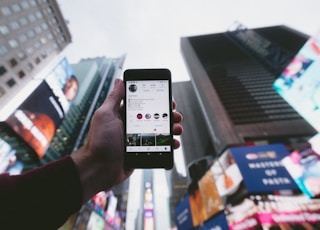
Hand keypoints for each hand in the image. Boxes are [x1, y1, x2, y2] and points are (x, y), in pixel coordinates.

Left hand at [72, 78, 182, 201]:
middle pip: (156, 117)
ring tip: (177, 129)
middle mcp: (133, 126)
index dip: (158, 101)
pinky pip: (160, 146)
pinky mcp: (144, 151)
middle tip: (176, 115)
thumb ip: (114, 98)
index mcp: (124, 115)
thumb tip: (120, 81)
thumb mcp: (105, 115)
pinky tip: (174, 143)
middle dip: (169, 115)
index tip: (168, 100)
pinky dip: (169, 144)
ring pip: (161, 131)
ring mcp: (139, 139)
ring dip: (172, 128)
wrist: (99, 169)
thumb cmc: (99, 141)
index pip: (145, 104)